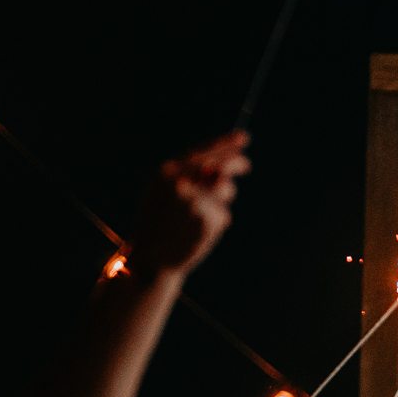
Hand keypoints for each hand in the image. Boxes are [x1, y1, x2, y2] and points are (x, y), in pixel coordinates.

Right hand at [124, 132, 249, 281]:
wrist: (151, 258)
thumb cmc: (156, 223)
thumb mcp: (163, 192)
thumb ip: (189, 176)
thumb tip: (221, 168)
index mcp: (167, 173)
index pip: (202, 152)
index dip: (225, 144)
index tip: (242, 138)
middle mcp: (183, 183)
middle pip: (220, 166)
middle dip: (236, 162)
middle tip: (246, 164)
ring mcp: (197, 201)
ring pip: (226, 190)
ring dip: (223, 197)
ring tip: (198, 215)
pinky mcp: (209, 220)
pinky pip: (223, 215)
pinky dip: (216, 221)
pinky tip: (199, 232)